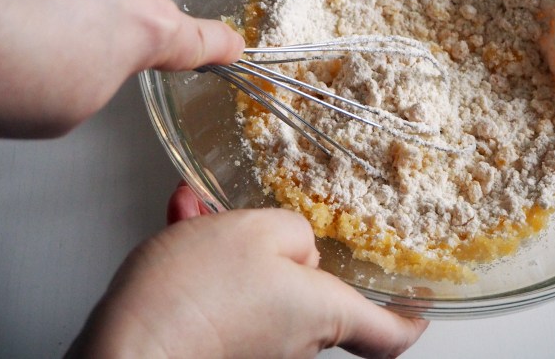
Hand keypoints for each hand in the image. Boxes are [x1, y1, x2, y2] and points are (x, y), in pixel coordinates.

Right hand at [68, 184, 427, 357]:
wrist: (130, 345)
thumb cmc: (196, 295)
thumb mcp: (257, 230)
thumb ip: (293, 230)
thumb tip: (297, 246)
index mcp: (324, 310)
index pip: (390, 332)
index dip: (411, 317)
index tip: (424, 303)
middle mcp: (298, 336)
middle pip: (317, 290)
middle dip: (289, 247)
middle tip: (264, 217)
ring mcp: (259, 342)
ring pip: (263, 282)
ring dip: (236, 243)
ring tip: (199, 210)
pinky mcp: (221, 340)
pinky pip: (227, 292)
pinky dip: (209, 260)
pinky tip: (183, 220)